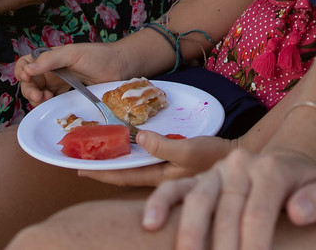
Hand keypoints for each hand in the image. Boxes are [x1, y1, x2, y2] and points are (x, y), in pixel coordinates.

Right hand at [13, 42, 133, 105]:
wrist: (120, 67)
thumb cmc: (98, 55)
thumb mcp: (72, 53)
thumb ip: (50, 59)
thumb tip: (27, 68)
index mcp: (50, 57)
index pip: (26, 62)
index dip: (21, 71)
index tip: (26, 78)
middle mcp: (52, 70)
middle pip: (29, 82)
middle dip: (29, 90)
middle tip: (38, 96)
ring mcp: (59, 83)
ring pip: (38, 93)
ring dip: (36, 98)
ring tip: (46, 99)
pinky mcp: (67, 95)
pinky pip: (51, 101)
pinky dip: (47, 104)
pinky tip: (52, 103)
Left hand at [83, 130, 236, 187]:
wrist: (235, 158)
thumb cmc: (213, 156)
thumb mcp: (189, 148)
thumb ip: (163, 145)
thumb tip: (137, 137)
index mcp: (158, 177)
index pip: (121, 176)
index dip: (99, 173)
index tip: (79, 169)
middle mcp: (157, 176)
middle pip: (122, 174)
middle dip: (101, 169)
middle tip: (81, 159)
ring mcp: (163, 170)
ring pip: (132, 167)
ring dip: (114, 160)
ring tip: (97, 152)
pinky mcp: (170, 162)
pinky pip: (143, 160)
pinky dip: (131, 154)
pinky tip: (127, 147)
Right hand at [141, 145, 315, 249]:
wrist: (290, 168)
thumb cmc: (310, 190)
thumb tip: (297, 212)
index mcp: (274, 169)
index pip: (259, 211)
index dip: (254, 243)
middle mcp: (241, 166)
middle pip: (226, 210)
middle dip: (222, 247)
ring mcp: (216, 172)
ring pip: (196, 199)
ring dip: (189, 233)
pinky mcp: (198, 180)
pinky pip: (175, 188)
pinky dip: (159, 203)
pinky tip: (150, 225)